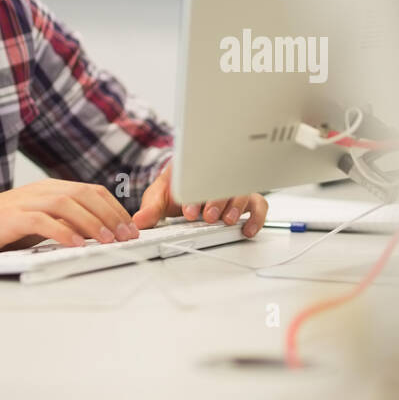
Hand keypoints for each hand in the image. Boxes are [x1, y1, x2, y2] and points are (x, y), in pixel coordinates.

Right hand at [0, 179, 139, 256]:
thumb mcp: (35, 223)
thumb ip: (61, 223)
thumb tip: (95, 235)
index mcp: (50, 190)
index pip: (91, 192)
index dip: (115, 209)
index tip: (131, 228)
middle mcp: (40, 191)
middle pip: (85, 196)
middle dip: (111, 216)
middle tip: (127, 236)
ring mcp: (25, 202)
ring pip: (68, 205)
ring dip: (92, 223)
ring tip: (108, 241)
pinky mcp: (11, 218)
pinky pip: (43, 222)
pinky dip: (63, 232)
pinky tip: (76, 245)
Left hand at [131, 161, 267, 236]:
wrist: (184, 186)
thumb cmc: (174, 188)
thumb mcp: (158, 196)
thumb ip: (150, 209)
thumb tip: (139, 221)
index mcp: (196, 170)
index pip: (200, 177)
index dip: (196, 194)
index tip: (188, 210)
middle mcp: (218, 178)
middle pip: (225, 184)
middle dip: (216, 201)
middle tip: (208, 216)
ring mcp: (233, 189)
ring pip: (243, 193)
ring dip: (236, 207)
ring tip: (227, 220)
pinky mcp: (246, 201)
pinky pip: (259, 206)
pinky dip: (256, 217)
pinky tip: (247, 228)